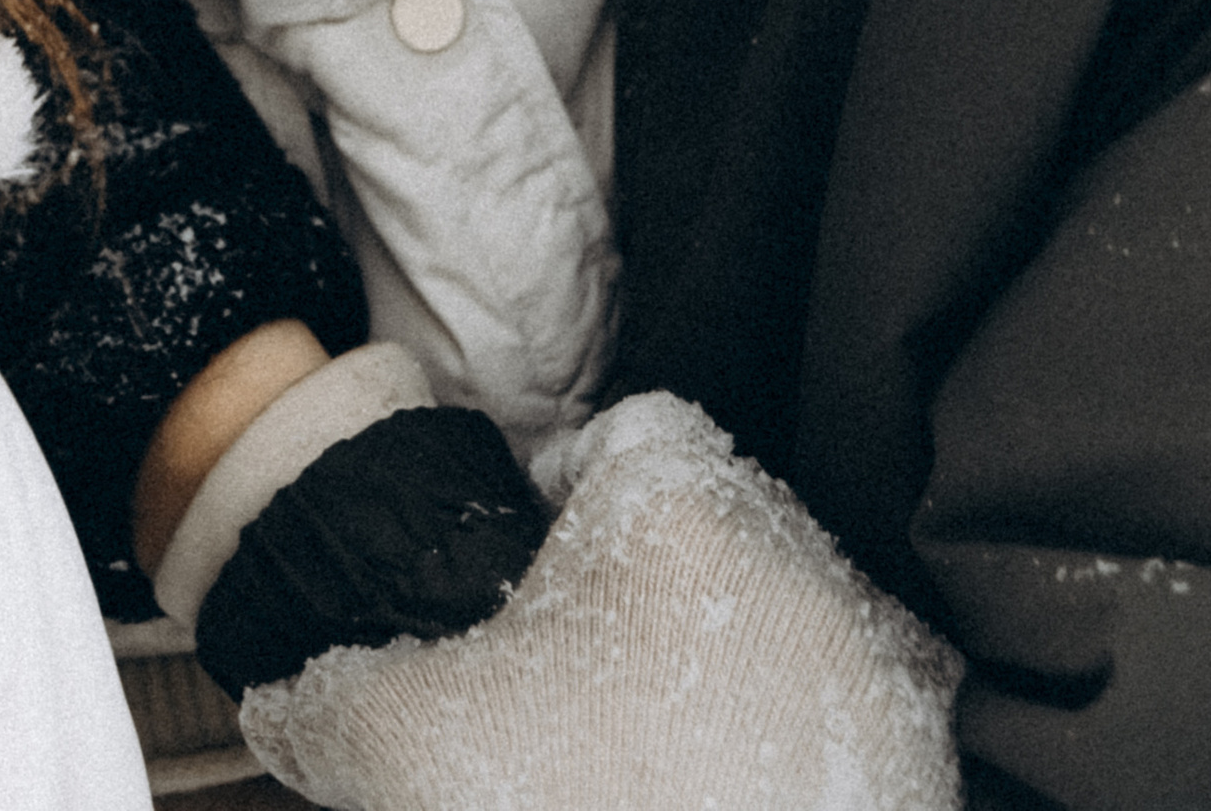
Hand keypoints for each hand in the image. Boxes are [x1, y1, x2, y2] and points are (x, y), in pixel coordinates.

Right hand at [239, 393, 963, 810]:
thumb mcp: (417, 746)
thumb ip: (331, 695)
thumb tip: (286, 694)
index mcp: (686, 499)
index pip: (620, 436)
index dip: (555, 510)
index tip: (525, 602)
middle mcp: (805, 553)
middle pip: (695, 533)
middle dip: (633, 603)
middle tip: (575, 703)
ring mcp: (880, 662)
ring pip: (771, 624)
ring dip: (715, 673)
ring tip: (648, 763)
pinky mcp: (923, 759)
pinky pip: (837, 714)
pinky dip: (788, 746)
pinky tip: (723, 793)